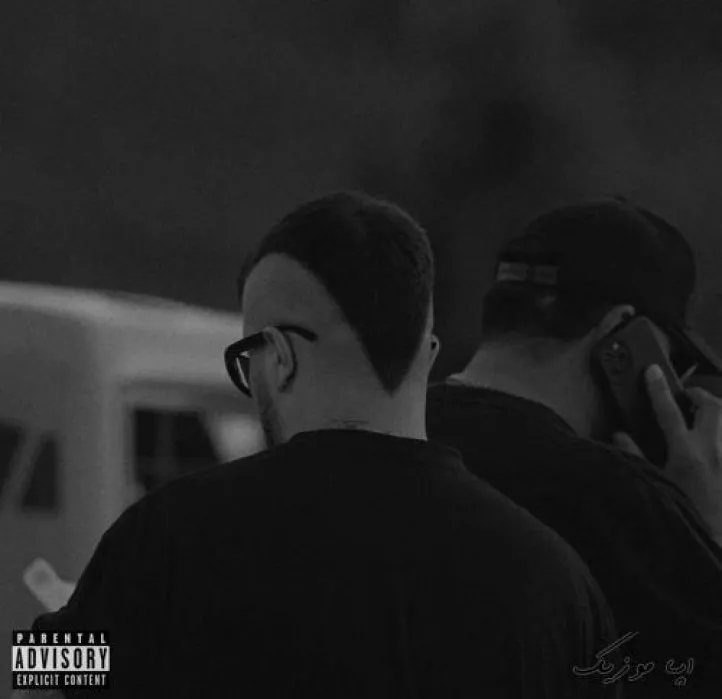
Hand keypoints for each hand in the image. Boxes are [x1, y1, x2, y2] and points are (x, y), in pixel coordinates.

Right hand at [644, 364, 721, 542]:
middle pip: (712, 406)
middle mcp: (714, 450)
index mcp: (687, 454)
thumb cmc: (686, 516)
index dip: (659, 388)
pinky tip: (714, 446)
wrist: (717, 543)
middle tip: (687, 397)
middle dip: (699, 395)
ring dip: (716, 413)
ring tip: (703, 418)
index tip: (653, 370)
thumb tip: (620, 435)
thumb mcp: (655, 487)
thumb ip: (635, 458)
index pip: (669, 411)